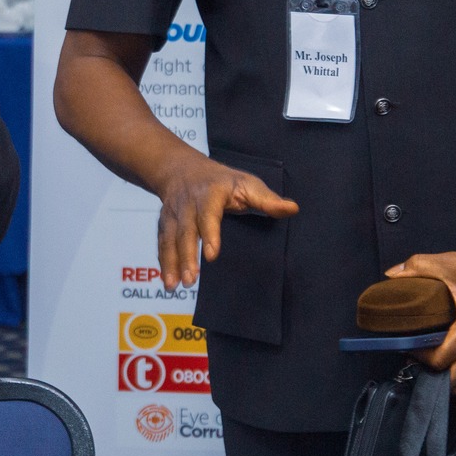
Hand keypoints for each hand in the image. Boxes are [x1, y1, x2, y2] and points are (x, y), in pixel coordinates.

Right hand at [153, 155, 297, 289]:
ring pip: (170, 239)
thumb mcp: (247, 184)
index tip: (212, 255)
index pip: (208, 214)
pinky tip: (168, 282)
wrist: (183, 170)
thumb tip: (293, 209)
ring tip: (175, 285)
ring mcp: (174, 215)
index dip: (209, 234)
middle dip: (186, 255)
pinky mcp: (165, 225)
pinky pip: (162, 244)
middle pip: (186, 231)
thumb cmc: (223, 181)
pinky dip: (163, 263)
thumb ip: (267, 199)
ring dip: (171, 263)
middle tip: (191, 280)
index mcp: (210, 193)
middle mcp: (188, 204)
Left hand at [385, 242, 455, 391]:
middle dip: (431, 374)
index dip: (419, 357)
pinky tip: (446, 360)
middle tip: (415, 357)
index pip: (440, 361)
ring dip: (445, 377)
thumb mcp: (450, 263)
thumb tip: (391, 275)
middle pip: (453, 380)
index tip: (408, 344)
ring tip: (428, 361)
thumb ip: (418, 266)